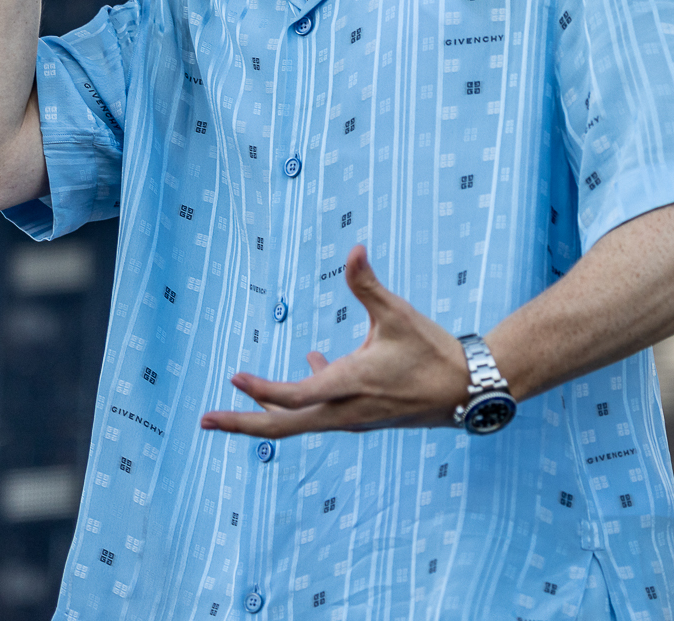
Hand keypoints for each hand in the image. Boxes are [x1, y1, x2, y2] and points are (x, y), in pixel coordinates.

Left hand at [201, 245, 470, 438]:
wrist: (468, 391)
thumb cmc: (432, 351)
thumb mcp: (397, 314)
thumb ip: (368, 284)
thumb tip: (354, 248)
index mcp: (350, 385)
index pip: (295, 395)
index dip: (261, 389)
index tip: (233, 377)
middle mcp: (345, 410)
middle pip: (283, 425)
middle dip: (242, 424)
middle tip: (205, 421)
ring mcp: (352, 417)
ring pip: (300, 421)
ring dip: (268, 410)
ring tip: (241, 397)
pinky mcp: (361, 415)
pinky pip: (320, 410)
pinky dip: (303, 394)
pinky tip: (309, 360)